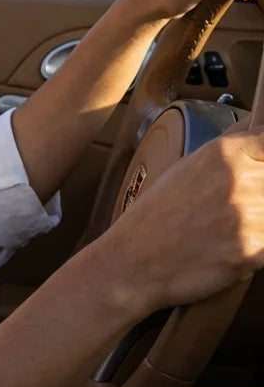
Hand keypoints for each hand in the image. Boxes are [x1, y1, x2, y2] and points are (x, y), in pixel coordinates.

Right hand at [98, 128, 263, 313]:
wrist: (135, 259)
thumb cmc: (158, 213)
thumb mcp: (186, 167)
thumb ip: (228, 149)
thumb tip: (253, 127)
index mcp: (225, 153)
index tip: (257, 166)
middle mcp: (241, 179)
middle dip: (260, 193)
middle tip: (228, 205)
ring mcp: (250, 215)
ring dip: (259, 221)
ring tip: (229, 226)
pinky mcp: (254, 250)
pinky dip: (256, 247)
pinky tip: (230, 246)